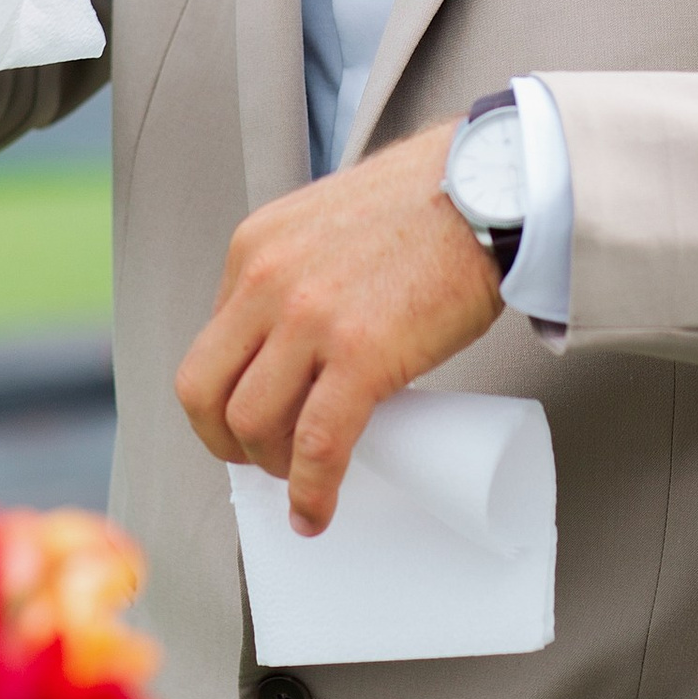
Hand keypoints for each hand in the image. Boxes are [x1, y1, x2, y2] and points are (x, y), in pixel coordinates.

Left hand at [175, 124, 502, 535]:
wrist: (493, 186)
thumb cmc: (430, 201)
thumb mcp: (329, 223)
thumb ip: (303, 270)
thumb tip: (307, 340)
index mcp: (255, 249)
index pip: (212, 343)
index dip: (228, 395)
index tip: (254, 419)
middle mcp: (267, 281)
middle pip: (204, 390)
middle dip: (225, 440)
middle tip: (260, 458)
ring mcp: (310, 319)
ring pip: (252, 425)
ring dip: (271, 468)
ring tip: (302, 479)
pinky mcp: (362, 355)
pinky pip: (316, 445)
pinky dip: (310, 491)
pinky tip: (316, 512)